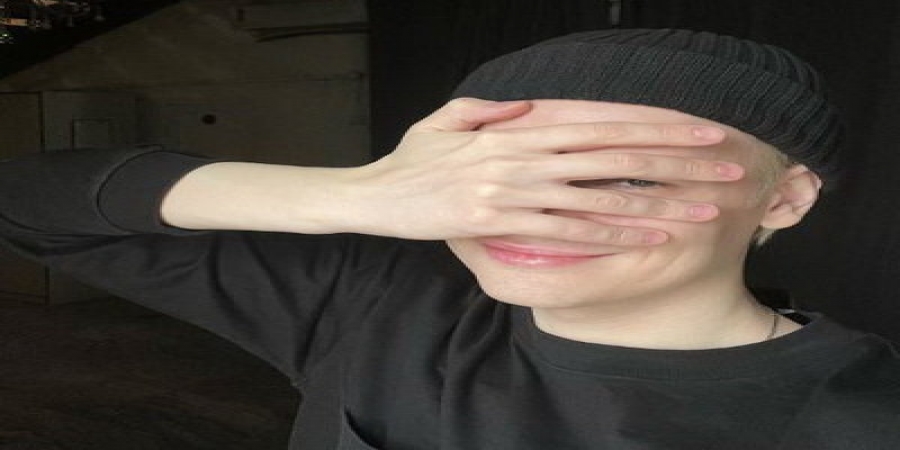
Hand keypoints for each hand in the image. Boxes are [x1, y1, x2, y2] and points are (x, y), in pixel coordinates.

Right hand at [342, 98, 741, 244]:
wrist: (374, 195)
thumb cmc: (412, 159)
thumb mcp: (448, 120)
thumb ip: (492, 111)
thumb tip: (530, 106)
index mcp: (519, 129)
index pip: (600, 124)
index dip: (655, 125)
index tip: (700, 130)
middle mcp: (524, 155)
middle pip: (614, 156)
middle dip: (677, 162)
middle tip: (727, 168)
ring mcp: (514, 189)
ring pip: (600, 195)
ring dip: (657, 204)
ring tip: (704, 210)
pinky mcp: (501, 221)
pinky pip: (566, 229)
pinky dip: (611, 234)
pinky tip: (649, 239)